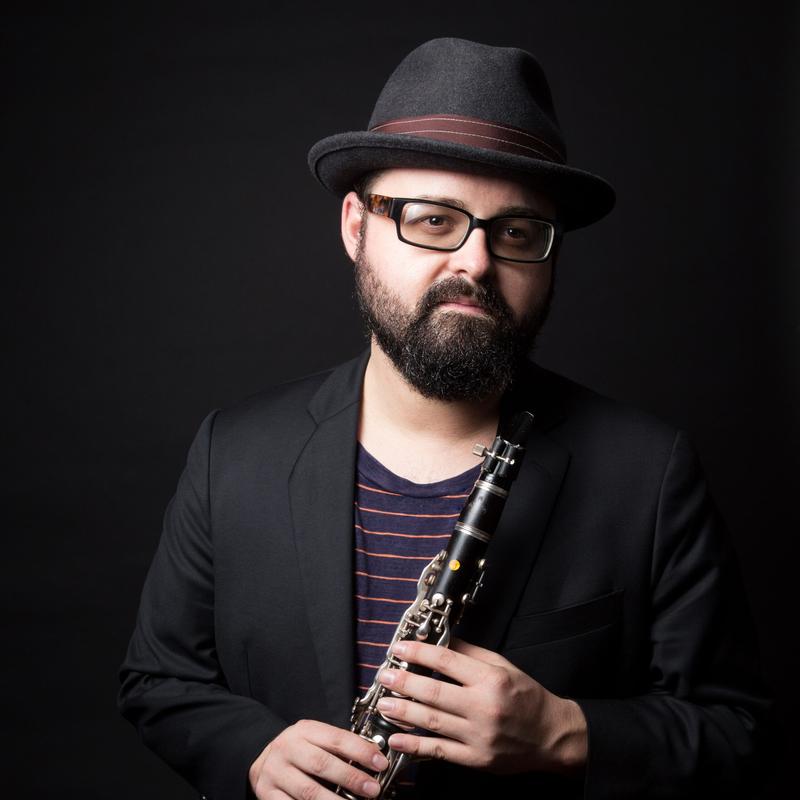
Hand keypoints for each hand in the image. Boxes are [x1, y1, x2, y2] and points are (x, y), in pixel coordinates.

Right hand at [249, 719, 388, 798]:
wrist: (263, 761)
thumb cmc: (298, 750)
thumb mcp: (314, 738)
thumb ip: (338, 746)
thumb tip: (373, 757)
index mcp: (304, 731)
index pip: (336, 738)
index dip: (360, 751)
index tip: (380, 763)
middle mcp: (288, 749)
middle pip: (322, 764)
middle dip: (351, 778)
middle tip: (373, 789)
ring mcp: (275, 773)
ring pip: (308, 791)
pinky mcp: (267, 794)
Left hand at [374, 638, 586, 774]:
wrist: (552, 736)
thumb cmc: (527, 697)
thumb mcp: (503, 665)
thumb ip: (470, 653)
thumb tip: (440, 639)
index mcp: (490, 679)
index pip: (446, 660)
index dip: (419, 652)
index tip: (400, 648)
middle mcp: (483, 706)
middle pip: (434, 691)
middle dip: (404, 682)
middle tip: (384, 676)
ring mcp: (478, 735)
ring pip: (432, 721)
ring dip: (403, 711)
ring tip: (383, 703)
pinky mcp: (476, 759)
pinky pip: (439, 751)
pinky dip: (415, 745)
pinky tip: (396, 738)